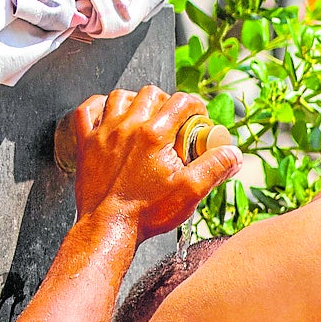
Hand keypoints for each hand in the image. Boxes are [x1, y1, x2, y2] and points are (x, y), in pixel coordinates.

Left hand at [68, 85, 239, 240]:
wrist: (109, 227)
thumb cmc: (147, 212)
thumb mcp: (191, 191)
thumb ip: (215, 167)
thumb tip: (233, 153)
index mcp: (155, 135)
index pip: (181, 102)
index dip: (195, 106)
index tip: (198, 117)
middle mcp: (128, 127)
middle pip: (151, 94)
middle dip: (167, 101)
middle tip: (174, 120)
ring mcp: (104, 133)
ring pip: (120, 97)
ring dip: (135, 100)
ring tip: (145, 115)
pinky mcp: (87, 145)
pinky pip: (87, 111)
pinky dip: (98, 106)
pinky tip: (108, 112)